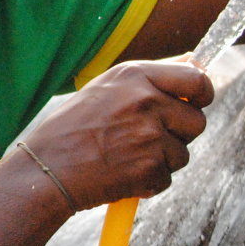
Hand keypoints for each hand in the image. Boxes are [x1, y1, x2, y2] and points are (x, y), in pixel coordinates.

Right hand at [18, 58, 213, 211]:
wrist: (42, 173)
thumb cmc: (72, 130)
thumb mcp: (107, 89)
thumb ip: (153, 77)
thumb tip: (198, 63)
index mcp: (135, 75)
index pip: (196, 80)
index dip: (202, 95)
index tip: (196, 103)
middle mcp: (145, 101)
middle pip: (197, 120)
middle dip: (180, 134)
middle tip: (147, 139)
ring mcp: (149, 135)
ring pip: (182, 153)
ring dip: (161, 160)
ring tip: (124, 157)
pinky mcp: (149, 167)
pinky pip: (166, 178)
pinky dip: (148, 182)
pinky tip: (119, 175)